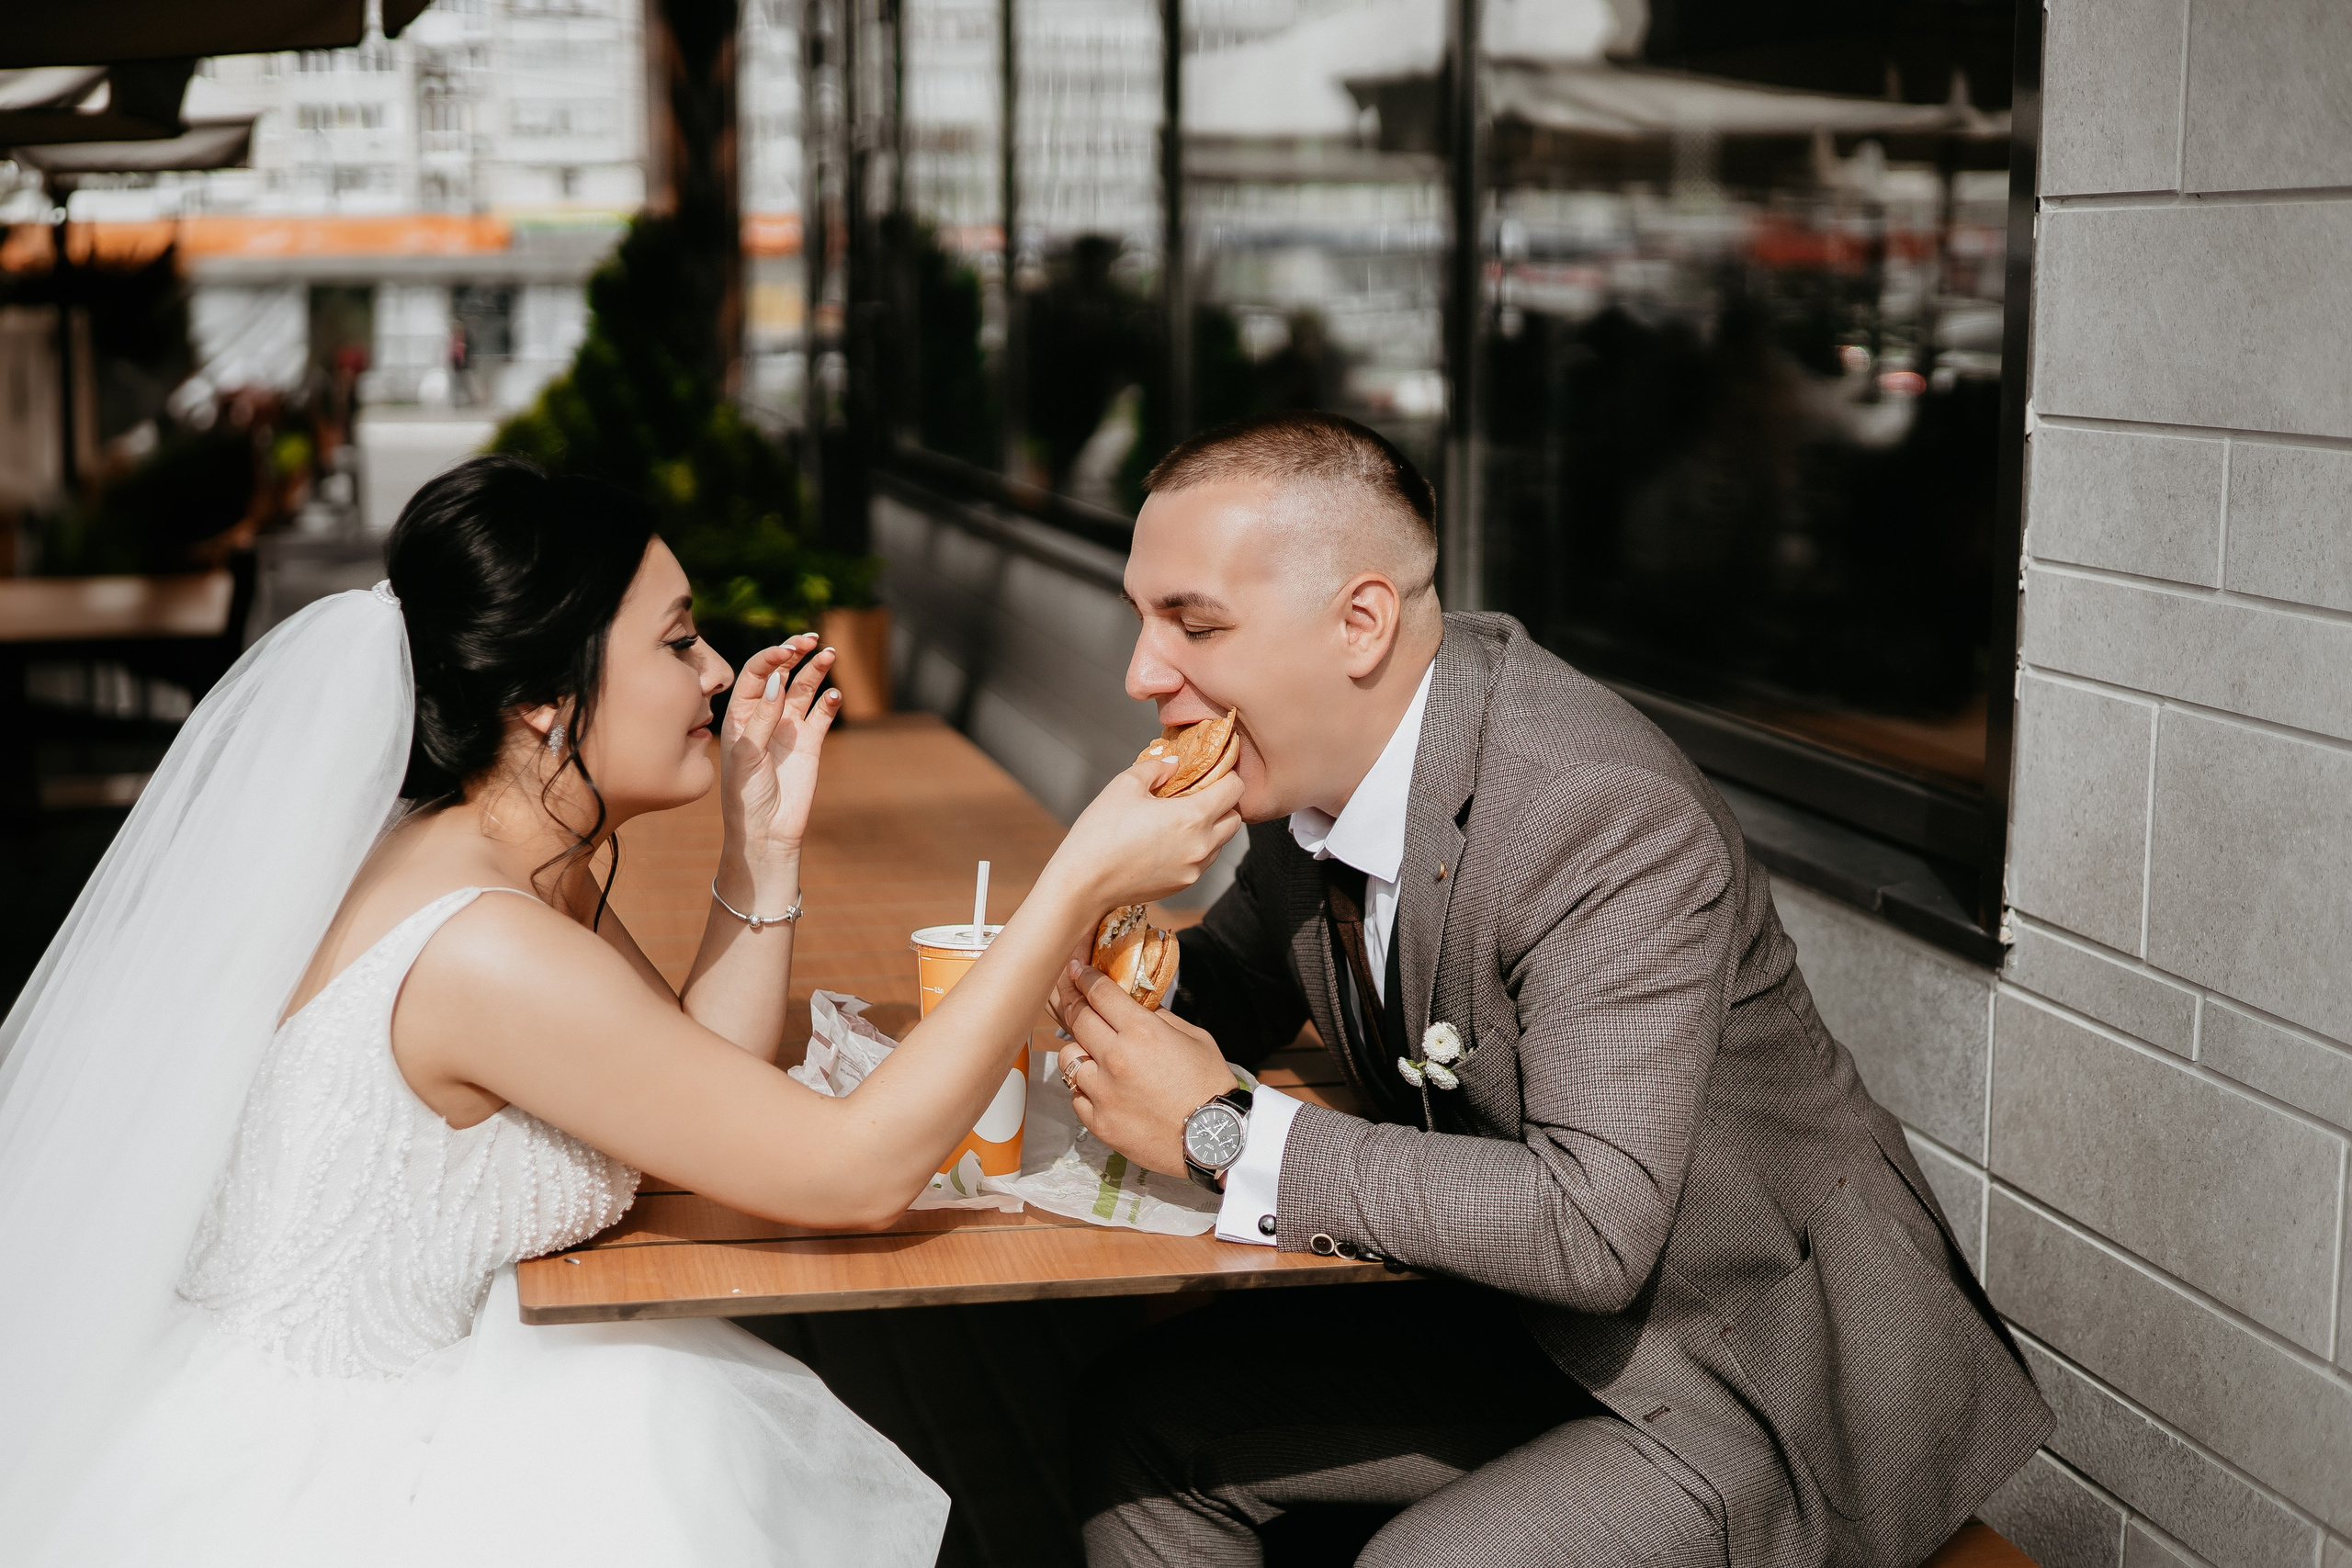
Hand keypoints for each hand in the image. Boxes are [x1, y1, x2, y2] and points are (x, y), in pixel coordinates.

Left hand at [718, 634, 840, 865]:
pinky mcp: (812, 743)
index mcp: (741, 714)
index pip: (757, 674)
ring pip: (805, 688)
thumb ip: (763, 717)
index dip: (771, 658)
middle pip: (782, 673)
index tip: (788, 652)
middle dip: (795, 652)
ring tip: (830, 655)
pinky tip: (834, 696)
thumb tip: (778, 681)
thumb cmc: (744, 794)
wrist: (766, 831)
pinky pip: (822, 714)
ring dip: (816, 670)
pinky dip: (829, 701)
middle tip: (812, 639)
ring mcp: (790, 727)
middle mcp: (766, 715)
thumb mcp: (747, 754)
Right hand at [1039, 753, 1243, 915]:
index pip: (1234, 790)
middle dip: (1223, 803)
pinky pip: (1204, 861)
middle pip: (1235, 819)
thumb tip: (1174, 764)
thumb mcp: (1125, 785)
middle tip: (1197, 793)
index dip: (1226, 775)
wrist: (1084, 882)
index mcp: (1192, 816)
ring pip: (1222, 842)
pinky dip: (1197, 847)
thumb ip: (1157, 768)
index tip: (1211, 771)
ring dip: (1211, 827)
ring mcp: (1195, 869)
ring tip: (1181, 818)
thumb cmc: (1100, 831)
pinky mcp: (1183, 884)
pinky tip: (1169, 840)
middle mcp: (1202, 845)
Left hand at [1057, 962, 1235, 1177]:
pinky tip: (1102, 1088)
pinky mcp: (1098, 1121)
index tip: (1076, 971)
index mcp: (1142, 1032)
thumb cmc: (1210, 1085)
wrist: (1215, 1140)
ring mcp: (1103, 1092)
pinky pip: (1075, 1095)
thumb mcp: (1195, 1038)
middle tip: (1073, 998)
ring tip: (1094, 1055)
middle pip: (1077, 1018)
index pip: (1100, 993)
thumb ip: (1161, 1018)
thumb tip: (1137, 1007)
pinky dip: (1085, 1089)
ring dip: (1079, 1050)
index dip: (1085, 977)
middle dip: (1073, 1002)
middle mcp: (1116, 1058)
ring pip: (1068, 1057)